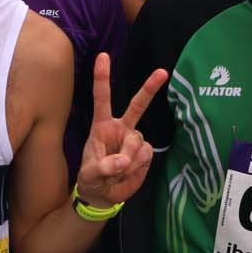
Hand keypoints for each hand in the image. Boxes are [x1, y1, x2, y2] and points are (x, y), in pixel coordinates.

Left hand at [76, 52, 164, 208]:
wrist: (103, 196)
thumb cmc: (91, 179)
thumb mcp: (89, 174)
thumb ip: (103, 167)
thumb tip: (123, 161)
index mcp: (102, 125)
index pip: (102, 98)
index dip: (102, 78)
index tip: (103, 56)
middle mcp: (121, 128)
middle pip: (137, 105)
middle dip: (149, 88)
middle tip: (162, 72)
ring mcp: (135, 140)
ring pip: (139, 142)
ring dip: (128, 159)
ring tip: (116, 171)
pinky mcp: (145, 154)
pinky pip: (145, 156)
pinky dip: (135, 166)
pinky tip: (126, 173)